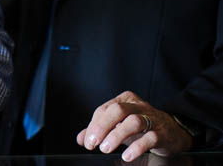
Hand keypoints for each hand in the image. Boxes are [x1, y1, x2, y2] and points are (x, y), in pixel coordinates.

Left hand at [76, 91, 192, 161]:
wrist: (175, 132)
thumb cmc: (143, 128)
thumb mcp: (120, 126)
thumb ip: (100, 130)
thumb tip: (82, 139)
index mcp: (125, 100)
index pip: (104, 109)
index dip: (93, 125)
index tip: (87, 141)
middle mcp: (138, 106)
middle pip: (117, 110)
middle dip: (101, 126)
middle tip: (93, 143)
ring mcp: (151, 118)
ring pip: (133, 122)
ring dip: (116, 135)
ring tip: (105, 148)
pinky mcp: (162, 133)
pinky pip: (149, 138)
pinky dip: (136, 147)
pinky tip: (127, 156)